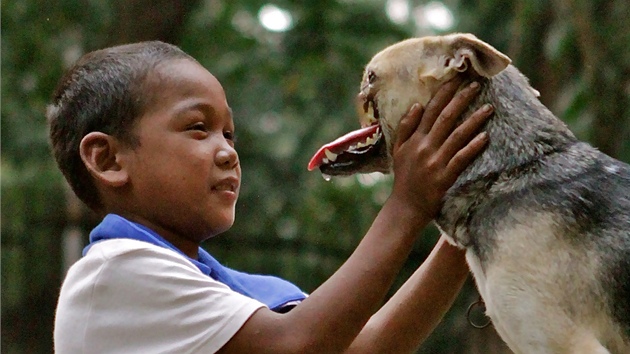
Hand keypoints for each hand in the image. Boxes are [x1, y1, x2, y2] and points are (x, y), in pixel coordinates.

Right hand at [390, 77, 491, 220]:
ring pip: (457, 135)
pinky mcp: (445, 176)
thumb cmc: (404, 177)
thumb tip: (417, 105)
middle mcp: (425, 147)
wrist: (406, 206)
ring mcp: (435, 161)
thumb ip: (406, 127)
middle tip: (476, 85)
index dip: (443, 93)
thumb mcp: (398, 150)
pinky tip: (485, 137)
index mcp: (414, 139)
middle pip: (446, 118)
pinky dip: (473, 147)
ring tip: (489, 108)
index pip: (430, 110)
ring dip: (474, 120)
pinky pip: (462, 158)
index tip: (456, 80)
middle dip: (461, 99)